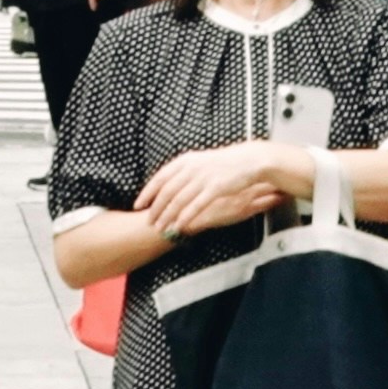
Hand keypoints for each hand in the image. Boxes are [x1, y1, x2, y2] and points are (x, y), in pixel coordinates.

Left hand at [132, 140, 302, 233]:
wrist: (249, 160)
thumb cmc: (224, 163)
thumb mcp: (200, 162)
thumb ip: (185, 172)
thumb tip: (169, 183)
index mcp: (186, 160)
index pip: (160, 177)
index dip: (148, 192)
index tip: (138, 204)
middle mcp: (191, 167)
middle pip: (167, 190)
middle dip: (156, 208)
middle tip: (149, 221)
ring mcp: (203, 177)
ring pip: (179, 199)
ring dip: (168, 215)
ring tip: (161, 227)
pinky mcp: (215, 188)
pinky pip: (196, 205)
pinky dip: (185, 216)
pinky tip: (179, 226)